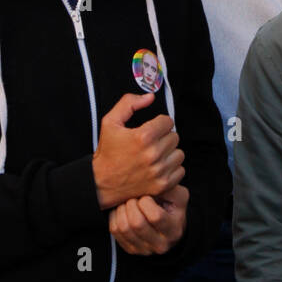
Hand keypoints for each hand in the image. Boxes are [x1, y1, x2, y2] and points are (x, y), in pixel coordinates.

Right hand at [91, 92, 183, 208]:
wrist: (100, 183)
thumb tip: (150, 97)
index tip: (151, 130)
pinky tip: (158, 168)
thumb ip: (129, 103)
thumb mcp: (110, 122)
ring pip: (179, 154)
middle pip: (175, 137)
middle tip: (150, 144)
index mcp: (143, 136)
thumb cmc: (107, 153)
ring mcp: (159, 171)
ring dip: (169, 153)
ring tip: (155, 156)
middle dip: (164, 138)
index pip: (168, 121)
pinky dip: (172, 169)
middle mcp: (154, 154)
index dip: (159, 123)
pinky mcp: (162, 185)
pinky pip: (180, 171)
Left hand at [109, 185, 188, 255]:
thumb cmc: (173, 209)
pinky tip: (122, 210)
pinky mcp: (130, 249)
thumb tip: (150, 183)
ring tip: (127, 203)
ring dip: (122, 210)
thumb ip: (167, 188)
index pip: (155, 216)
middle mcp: (159, 244)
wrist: (170, 229)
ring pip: (124, 228)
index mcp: (173, 230)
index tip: (146, 197)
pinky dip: (115, 216)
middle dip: (132, 204)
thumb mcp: (179, 196)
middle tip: (134, 198)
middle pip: (137, 224)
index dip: (146, 202)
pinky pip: (115, 231)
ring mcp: (143, 249)